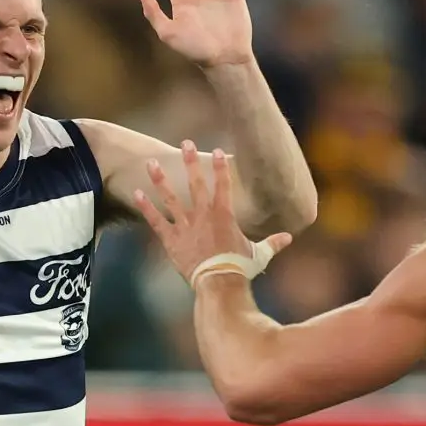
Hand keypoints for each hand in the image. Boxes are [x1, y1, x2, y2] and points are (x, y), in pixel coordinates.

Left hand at [130, 141, 290, 283]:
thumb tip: (289, 238)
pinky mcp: (171, 240)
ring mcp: (185, 226)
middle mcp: (203, 215)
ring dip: (160, 180)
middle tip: (185, 142)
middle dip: (190, 161)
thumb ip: (273, 243)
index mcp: (224, 215)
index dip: (220, 166)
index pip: (223, 184)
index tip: (216, 149)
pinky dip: (146, 208)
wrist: (219, 283)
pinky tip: (136, 193)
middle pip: (196, 183)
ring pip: (170, 198)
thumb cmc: (241, 269)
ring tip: (150, 163)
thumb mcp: (259, 254)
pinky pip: (156, 221)